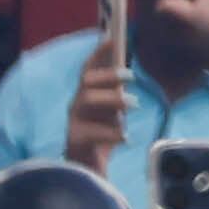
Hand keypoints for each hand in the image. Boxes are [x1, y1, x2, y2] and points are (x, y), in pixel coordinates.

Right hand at [61, 42, 128, 169]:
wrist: (89, 170)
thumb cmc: (102, 136)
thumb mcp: (113, 112)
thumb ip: (117, 93)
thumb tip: (128, 71)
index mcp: (87, 96)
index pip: (89, 70)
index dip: (99, 53)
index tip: (112, 38)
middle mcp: (77, 106)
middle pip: (86, 82)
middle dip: (108, 75)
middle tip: (132, 76)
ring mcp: (74, 123)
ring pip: (85, 101)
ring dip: (112, 99)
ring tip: (134, 104)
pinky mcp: (75, 142)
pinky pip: (89, 133)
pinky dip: (111, 132)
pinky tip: (125, 136)